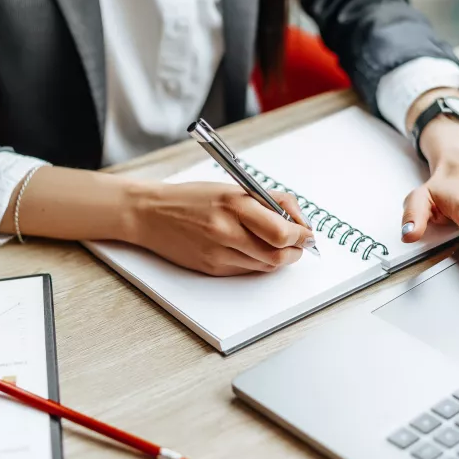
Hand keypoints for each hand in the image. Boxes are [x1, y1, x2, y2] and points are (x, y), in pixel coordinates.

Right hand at [128, 182, 315, 276]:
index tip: (307, 232)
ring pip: (265, 266)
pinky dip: (258, 263)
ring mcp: (218, 252)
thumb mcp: (232, 188)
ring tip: (280, 246)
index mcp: (234, 203)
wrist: (150, 214)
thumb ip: (268, 200)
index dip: (302, 235)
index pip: (282, 230)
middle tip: (300, 244)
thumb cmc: (192, 198)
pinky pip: (247, 271)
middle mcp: (226, 230)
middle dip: (296, 251)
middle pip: (278, 254)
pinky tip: (254, 250)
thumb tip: (298, 218)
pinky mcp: (212, 268)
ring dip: (280, 259)